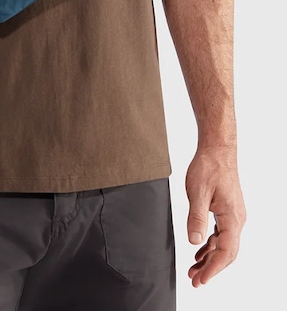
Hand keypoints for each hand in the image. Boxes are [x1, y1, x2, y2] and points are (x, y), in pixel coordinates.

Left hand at [185, 148, 245, 286]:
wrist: (217, 150)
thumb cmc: (209, 167)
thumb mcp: (198, 192)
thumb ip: (196, 218)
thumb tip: (195, 242)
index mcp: (232, 217)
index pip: (225, 252)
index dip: (213, 269)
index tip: (200, 280)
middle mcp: (237, 219)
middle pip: (227, 253)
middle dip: (211, 268)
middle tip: (194, 280)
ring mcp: (233, 215)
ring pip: (224, 244)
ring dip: (209, 258)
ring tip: (193, 269)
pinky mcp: (227, 210)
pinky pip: (221, 234)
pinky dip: (210, 245)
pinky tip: (199, 251)